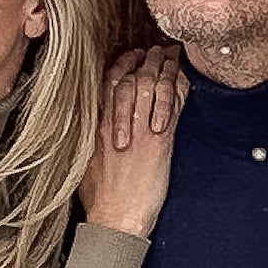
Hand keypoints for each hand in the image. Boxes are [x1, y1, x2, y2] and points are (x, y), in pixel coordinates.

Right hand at [78, 47, 183, 237]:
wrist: (115, 218)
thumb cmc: (99, 195)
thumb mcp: (84, 157)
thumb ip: (91, 135)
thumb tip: (97, 122)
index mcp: (96, 124)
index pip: (109, 80)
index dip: (123, 63)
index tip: (132, 56)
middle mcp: (116, 121)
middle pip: (134, 78)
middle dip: (147, 60)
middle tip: (157, 50)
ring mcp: (140, 130)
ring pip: (154, 87)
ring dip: (165, 69)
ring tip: (172, 58)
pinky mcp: (159, 142)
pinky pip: (172, 106)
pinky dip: (178, 89)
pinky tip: (183, 79)